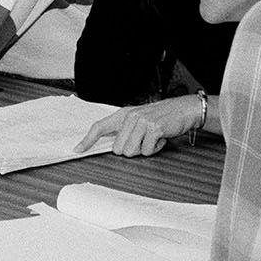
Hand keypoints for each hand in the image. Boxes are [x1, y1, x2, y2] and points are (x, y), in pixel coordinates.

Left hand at [74, 95, 201, 156]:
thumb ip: (124, 130)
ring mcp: (141, 122)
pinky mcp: (153, 128)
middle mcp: (130, 117)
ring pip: (130, 151)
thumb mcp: (138, 119)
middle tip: (143, 141)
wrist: (183, 109)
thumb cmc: (160, 117)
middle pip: (117, 149)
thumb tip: (112, 147)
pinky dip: (154, 149)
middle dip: (131, 150)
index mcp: (123, 114)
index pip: (99, 127)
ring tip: (152, 139)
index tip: (77, 149)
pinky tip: (160, 139)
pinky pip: (146, 151)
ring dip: (143, 150)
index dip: (87, 140)